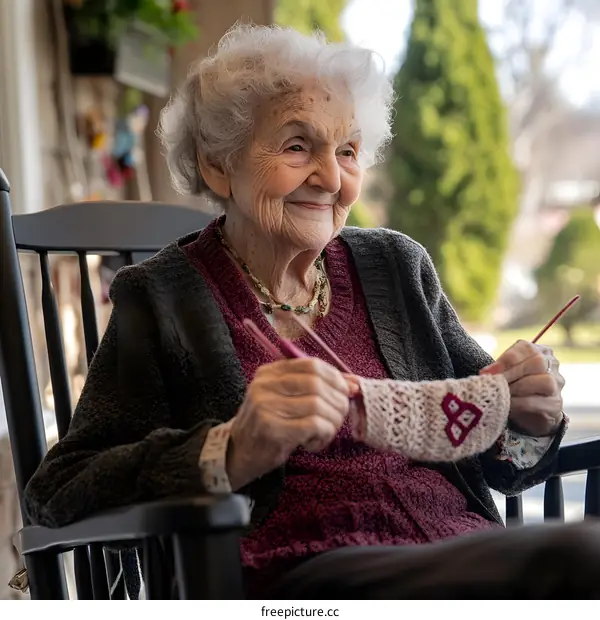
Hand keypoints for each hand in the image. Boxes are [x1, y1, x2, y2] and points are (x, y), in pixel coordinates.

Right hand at [227, 358, 355, 490]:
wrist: (240, 452)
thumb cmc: (270, 424)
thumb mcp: (287, 398)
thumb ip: (317, 387)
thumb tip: (353, 383)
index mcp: (269, 373)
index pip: (312, 365)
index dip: (336, 377)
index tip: (347, 391)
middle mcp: (265, 385)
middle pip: (317, 384)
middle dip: (337, 401)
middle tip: (338, 416)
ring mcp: (266, 407)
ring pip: (318, 405)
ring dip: (331, 422)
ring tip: (325, 433)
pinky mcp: (272, 429)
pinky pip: (313, 425)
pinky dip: (323, 435)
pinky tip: (314, 443)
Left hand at [480, 340, 563, 436]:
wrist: (529, 411)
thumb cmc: (514, 385)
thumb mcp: (506, 372)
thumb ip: (500, 369)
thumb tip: (485, 374)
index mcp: (539, 351)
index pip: (526, 348)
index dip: (506, 359)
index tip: (487, 371)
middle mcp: (552, 364)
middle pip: (537, 362)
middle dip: (512, 372)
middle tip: (494, 382)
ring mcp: (557, 385)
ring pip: (544, 381)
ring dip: (518, 387)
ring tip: (501, 393)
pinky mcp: (556, 405)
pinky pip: (540, 402)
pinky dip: (521, 403)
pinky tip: (508, 405)